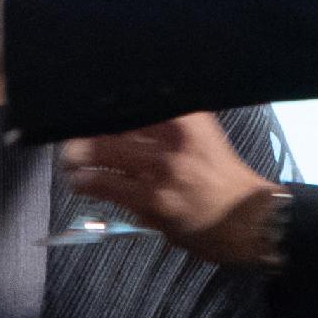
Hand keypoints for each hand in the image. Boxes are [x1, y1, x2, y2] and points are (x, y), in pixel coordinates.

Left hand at [64, 117, 279, 264]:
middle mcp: (175, 139)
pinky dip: (86, 182)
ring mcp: (163, 170)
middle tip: (70, 132)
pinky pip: (106, 185)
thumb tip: (122, 112)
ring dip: (77, 155)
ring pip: (103, 151)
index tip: (84, 101)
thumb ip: (168, 122)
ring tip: (70, 159)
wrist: (247, 220)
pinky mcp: (153, 200)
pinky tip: (80, 182)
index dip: (106, 99)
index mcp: (188, 118)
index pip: (137, 97)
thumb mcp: (202, 137)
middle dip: (84, 128)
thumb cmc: (221, 177)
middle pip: (113, 121)